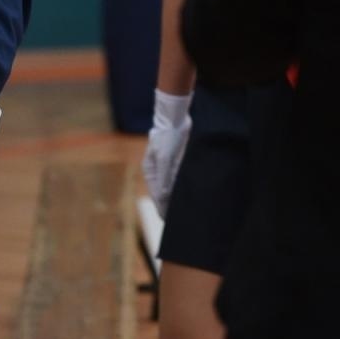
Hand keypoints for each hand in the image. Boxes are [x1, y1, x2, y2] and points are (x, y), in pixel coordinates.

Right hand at [141, 88, 192, 215]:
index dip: (162, 208)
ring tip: (184, 210)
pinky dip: (182, 186)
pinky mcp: (176, 160)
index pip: (157, 195)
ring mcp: (167, 165)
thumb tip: (165, 198)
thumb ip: (165, 179)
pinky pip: (178, 178)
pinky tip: (188, 193)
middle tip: (178, 220)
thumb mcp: (165, 159)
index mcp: (151, 171)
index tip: (168, 221)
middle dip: (169, 205)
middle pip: (163, 192)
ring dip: (176, 197)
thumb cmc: (167, 137)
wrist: (175, 117)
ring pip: (172, 186)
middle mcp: (157, 170)